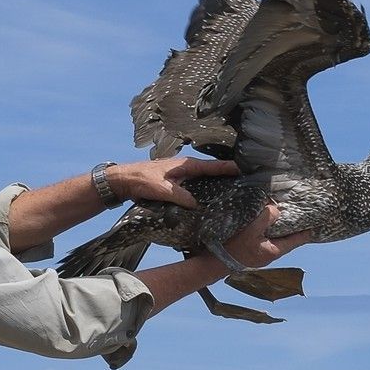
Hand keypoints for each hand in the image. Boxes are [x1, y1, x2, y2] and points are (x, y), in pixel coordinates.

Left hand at [107, 157, 238, 208]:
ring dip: (216, 185)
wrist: (123, 181)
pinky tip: (209, 202)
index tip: (246, 170)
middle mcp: (186, 169)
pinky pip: (195, 188)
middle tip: (245, 184)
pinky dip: (204, 192)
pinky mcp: (176, 185)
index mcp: (186, 165)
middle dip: (228, 176)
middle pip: (212, 172)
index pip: (213, 166)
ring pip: (204, 180)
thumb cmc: (140, 180)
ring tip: (233, 193)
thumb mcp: (162, 189)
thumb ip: (180, 196)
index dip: (230, 168)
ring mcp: (182, 176)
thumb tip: (197, 204)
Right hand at [221, 204, 310, 268]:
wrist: (214, 264)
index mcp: (274, 250)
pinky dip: (267, 230)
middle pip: (287, 239)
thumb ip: (266, 218)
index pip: (296, 240)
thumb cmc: (234, 249)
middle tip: (298, 214)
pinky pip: (264, 238)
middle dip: (291, 227)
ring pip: (274, 238)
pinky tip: (263, 221)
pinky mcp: (251, 252)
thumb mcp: (251, 230)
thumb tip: (275, 209)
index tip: (316, 224)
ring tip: (281, 214)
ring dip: (278, 227)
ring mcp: (260, 254)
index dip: (306, 232)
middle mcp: (270, 254)